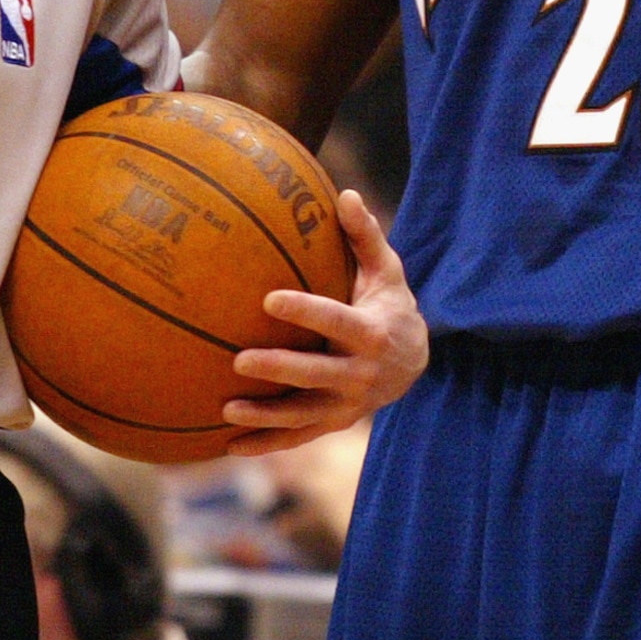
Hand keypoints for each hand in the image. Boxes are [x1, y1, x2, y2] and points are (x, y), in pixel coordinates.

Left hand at [223, 192, 426, 457]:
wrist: (413, 361)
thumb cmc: (389, 303)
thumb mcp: (386, 270)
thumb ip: (365, 235)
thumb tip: (345, 193)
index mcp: (372, 332)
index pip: (337, 322)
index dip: (305, 311)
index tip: (269, 299)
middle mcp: (362, 374)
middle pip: (318, 374)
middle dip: (280, 369)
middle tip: (239, 360)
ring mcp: (349, 405)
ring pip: (305, 415)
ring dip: (266, 417)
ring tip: (227, 410)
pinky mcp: (335, 423)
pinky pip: (298, 438)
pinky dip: (267, 444)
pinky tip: (229, 445)